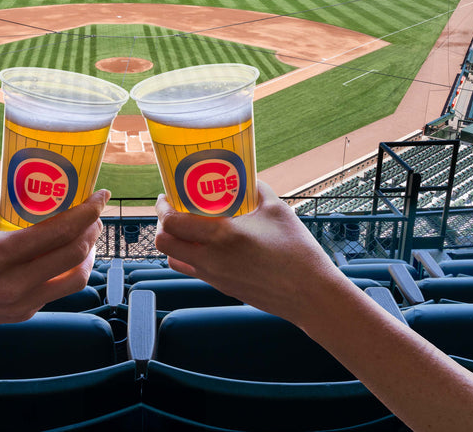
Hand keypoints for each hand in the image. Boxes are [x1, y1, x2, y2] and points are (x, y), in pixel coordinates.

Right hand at [0, 187, 107, 333]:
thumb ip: (2, 197)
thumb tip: (28, 171)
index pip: (57, 232)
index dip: (86, 211)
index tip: (99, 195)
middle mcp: (12, 284)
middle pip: (74, 255)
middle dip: (93, 229)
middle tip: (94, 212)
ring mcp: (21, 303)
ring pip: (76, 278)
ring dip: (88, 253)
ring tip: (86, 234)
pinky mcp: (24, 313)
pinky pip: (60, 290)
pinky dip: (70, 268)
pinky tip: (67, 253)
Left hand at [155, 181, 345, 325]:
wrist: (310, 294)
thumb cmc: (297, 251)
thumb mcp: (277, 209)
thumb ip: (256, 189)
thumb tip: (245, 177)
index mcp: (222, 236)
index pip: (172, 223)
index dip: (162, 208)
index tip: (167, 196)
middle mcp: (211, 259)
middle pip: (163, 243)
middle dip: (161, 224)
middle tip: (172, 210)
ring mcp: (214, 277)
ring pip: (174, 260)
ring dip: (173, 242)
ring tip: (187, 228)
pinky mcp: (223, 288)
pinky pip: (193, 271)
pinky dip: (190, 256)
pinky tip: (207, 245)